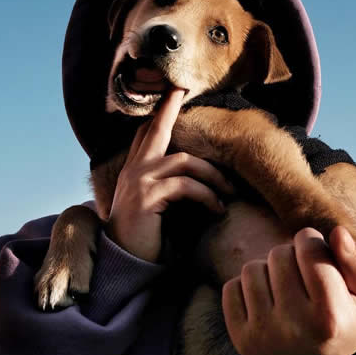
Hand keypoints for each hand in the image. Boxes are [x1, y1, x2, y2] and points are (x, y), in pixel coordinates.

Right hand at [106, 88, 234, 261]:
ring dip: (213, 175)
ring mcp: (138, 181)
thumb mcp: (157, 206)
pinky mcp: (147, 197)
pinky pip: (185, 186)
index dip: (159, 115)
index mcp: (134, 171)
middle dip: (170, 110)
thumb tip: (199, 174)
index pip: (146, 135)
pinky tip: (218, 209)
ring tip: (230, 192)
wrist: (125, 263)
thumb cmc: (146, 238)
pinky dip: (207, 196)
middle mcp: (133, 171)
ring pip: (184, 161)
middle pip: (155, 131)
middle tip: (182, 91)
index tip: (173, 94)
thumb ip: (169, 186)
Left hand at [222, 226, 355, 354]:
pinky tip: (267, 302)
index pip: (309, 249)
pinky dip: (247, 288)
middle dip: (290, 256)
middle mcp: (295, 329)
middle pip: (279, 254)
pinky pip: (231, 288)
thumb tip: (338, 232)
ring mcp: (263, 336)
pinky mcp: (241, 339)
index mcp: (330, 318)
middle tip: (301, 276)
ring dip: (268, 271)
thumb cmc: (344, 319)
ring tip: (284, 289)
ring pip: (252, 268)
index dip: (311, 240)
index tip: (315, 250)